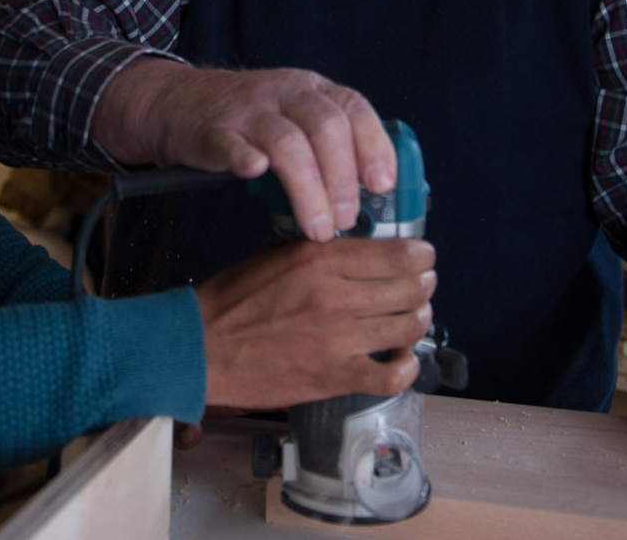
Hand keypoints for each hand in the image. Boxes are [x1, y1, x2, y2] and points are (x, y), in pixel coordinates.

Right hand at [96, 58, 394, 239]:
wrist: (177, 102)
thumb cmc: (248, 119)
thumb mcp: (296, 117)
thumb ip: (331, 146)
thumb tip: (372, 195)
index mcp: (312, 89)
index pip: (353, 108)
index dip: (373, 146)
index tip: (382, 186)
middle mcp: (284, 93)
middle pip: (325, 127)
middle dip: (342, 178)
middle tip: (345, 220)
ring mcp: (246, 110)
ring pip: (286, 142)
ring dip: (308, 188)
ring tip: (317, 228)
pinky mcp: (212, 129)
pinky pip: (230, 142)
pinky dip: (244, 157)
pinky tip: (256, 174)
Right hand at [196, 238, 433, 410]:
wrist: (203, 348)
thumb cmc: (233, 301)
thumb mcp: (276, 255)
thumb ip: (320, 251)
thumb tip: (361, 249)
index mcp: (320, 259)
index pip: (397, 253)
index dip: (420, 256)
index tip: (422, 257)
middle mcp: (336, 296)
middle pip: (410, 288)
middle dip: (423, 286)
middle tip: (422, 286)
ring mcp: (339, 339)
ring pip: (408, 327)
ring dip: (418, 320)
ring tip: (414, 317)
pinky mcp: (335, 377)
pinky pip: (392, 375)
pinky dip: (406, 367)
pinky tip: (402, 358)